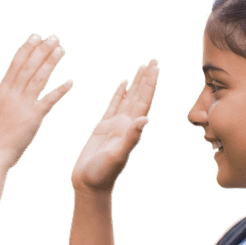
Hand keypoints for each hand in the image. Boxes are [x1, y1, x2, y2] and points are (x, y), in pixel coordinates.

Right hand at [0, 33, 73, 170]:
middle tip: (55, 37)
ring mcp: (24, 105)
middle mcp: (13, 94)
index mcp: (2, 90)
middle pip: (30, 66)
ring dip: (51, 63)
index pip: (16, 63)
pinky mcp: (34, 118)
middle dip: (42, 50)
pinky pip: (49, 101)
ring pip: (39, 79)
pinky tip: (70, 82)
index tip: (36, 36)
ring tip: (61, 49)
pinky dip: (60, 91)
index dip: (27, 48)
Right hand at [70, 59, 158, 192]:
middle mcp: (126, 124)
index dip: (150, 84)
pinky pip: (114, 105)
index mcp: (131, 129)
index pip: (144, 101)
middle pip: (139, 96)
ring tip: (142, 67)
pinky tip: (123, 83)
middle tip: (154, 60)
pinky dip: (119, 93)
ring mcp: (115, 125)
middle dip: (146, 78)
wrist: (89, 184)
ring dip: (136, 82)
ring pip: (128, 98)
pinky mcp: (102, 127)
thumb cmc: (103, 173)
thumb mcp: (118, 155)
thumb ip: (131, 138)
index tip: (156, 68)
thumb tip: (145, 119)